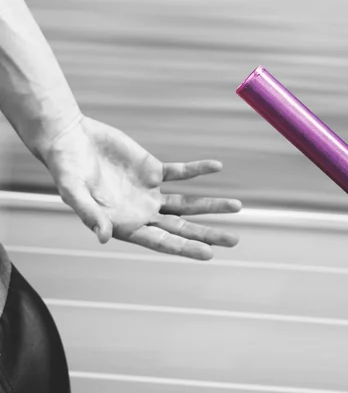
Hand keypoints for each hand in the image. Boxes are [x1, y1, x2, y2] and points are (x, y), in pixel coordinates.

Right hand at [40, 115, 241, 259]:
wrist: (69, 139)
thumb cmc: (66, 169)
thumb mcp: (73, 192)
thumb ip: (90, 215)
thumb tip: (103, 237)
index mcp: (125, 225)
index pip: (160, 241)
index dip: (184, 247)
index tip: (208, 253)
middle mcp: (141, 212)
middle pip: (181, 227)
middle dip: (207, 233)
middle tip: (234, 240)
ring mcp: (150, 192)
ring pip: (186, 202)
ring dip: (211, 204)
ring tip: (236, 206)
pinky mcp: (153, 170)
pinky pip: (181, 172)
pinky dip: (198, 170)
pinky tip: (217, 167)